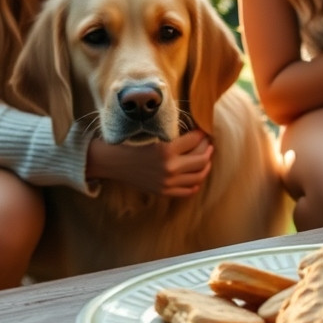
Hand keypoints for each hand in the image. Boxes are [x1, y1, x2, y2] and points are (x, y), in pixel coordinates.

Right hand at [86, 129, 213, 196]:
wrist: (114, 162)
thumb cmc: (132, 143)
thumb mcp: (153, 134)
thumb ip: (173, 136)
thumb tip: (196, 132)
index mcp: (167, 149)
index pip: (196, 140)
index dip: (202, 133)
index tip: (203, 130)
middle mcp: (170, 167)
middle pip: (202, 158)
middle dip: (208, 148)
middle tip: (208, 143)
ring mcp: (168, 182)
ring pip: (199, 175)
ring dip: (206, 165)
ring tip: (206, 158)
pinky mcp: (164, 192)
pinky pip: (188, 190)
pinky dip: (196, 182)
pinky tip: (196, 175)